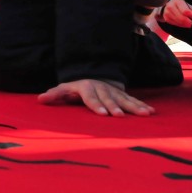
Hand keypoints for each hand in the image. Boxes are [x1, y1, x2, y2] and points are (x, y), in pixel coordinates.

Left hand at [38, 79, 154, 116]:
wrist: (94, 76)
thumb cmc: (76, 88)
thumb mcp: (64, 89)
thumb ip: (55, 94)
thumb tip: (40, 99)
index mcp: (87, 88)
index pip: (91, 97)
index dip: (97, 105)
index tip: (103, 114)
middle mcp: (102, 89)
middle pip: (109, 98)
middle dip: (115, 107)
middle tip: (119, 116)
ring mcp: (114, 92)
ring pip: (124, 99)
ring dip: (134, 107)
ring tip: (144, 114)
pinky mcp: (123, 95)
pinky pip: (133, 100)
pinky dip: (142, 105)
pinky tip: (151, 112)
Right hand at [156, 0, 191, 28]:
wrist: (169, 5)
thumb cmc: (181, 5)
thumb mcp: (186, 4)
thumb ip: (191, 10)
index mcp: (177, 1)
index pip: (185, 11)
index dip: (191, 15)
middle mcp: (170, 7)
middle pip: (182, 18)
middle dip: (189, 22)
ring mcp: (167, 13)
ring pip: (179, 22)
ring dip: (186, 24)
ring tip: (190, 23)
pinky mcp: (166, 19)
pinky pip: (176, 24)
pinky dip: (182, 25)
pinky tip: (184, 23)